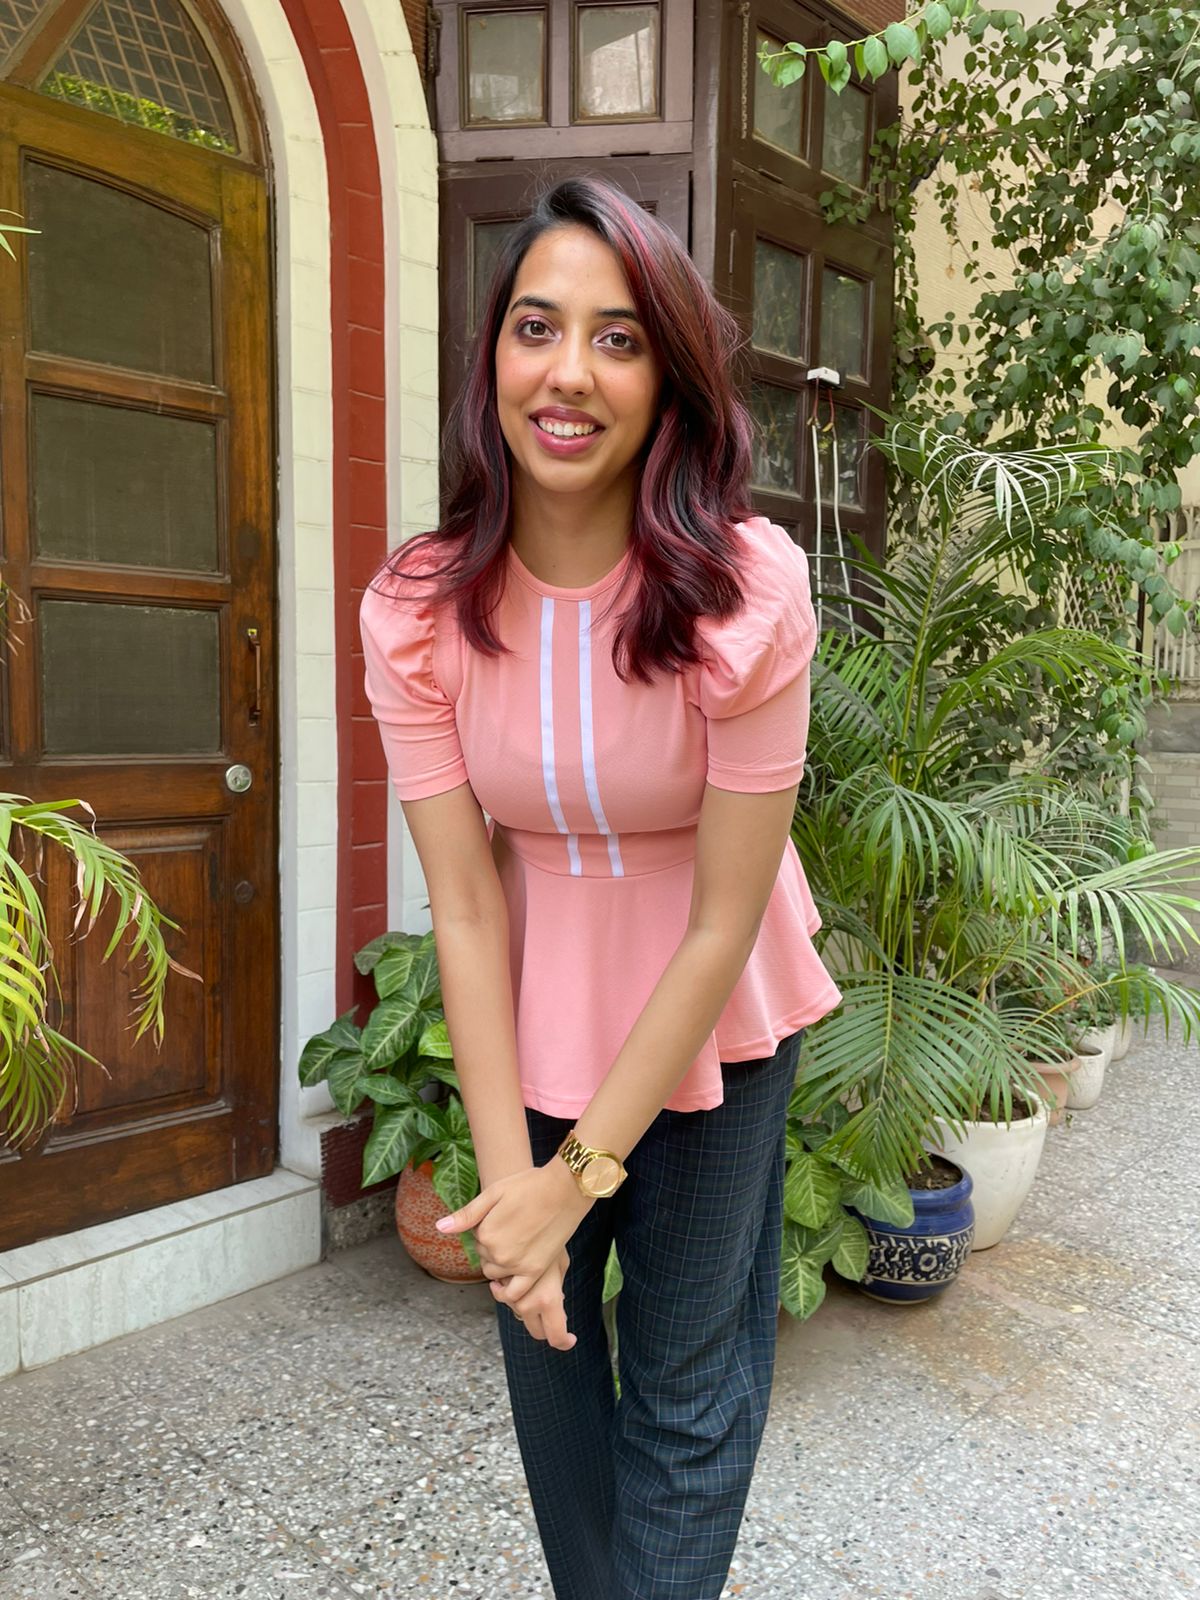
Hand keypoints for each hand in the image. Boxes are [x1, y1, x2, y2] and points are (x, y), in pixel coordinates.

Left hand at [435, 1161, 590, 1307]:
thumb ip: (467, 1214)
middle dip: (492, 1245)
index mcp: (485, 1233)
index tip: (501, 1216)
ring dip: (500, 1264)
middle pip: (485, 1256)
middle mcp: (498, 1253)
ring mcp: (518, 1265)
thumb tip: (440, 1228)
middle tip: (511, 1227)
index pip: (476, 1238)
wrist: (565, 1189)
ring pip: (496, 1273)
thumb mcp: (494, 1193)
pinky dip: (507, 1290)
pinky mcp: (535, 1271)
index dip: (486, 1226)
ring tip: (516, 1243)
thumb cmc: (529, 1185)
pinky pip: (514, 1292)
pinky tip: (507, 1280)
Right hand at [504, 1248, 575, 1350]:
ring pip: (519, 1313)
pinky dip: (511, 1291)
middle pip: (536, 1330)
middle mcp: (528, 1303)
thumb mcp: (561, 1264)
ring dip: (527, 1306)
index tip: (570, 1339)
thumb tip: (555, 1303)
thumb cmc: (550, 1238)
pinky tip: (517, 1276)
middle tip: (552, 1317)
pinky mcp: (498, 1283)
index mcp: (549, 1299)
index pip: (556, 1335)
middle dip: (545, 1327)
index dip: (563, 1341)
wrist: (528, 1219)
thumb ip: (556, 1289)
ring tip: (536, 1288)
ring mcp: (511, 1295)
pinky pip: (505, 1295)